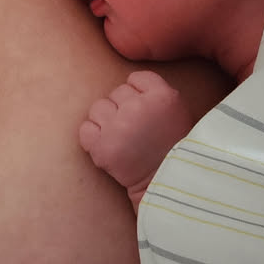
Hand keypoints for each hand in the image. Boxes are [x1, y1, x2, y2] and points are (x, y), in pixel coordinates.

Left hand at [79, 71, 194, 205]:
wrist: (165, 185)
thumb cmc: (172, 147)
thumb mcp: (177, 110)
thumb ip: (155, 91)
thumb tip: (128, 80)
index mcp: (162, 96)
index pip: (135, 79)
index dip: (138, 95)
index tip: (146, 113)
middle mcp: (139, 107)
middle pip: (116, 93)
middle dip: (122, 109)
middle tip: (135, 130)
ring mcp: (118, 127)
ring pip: (98, 108)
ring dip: (106, 122)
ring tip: (122, 139)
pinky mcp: (102, 147)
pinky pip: (85, 129)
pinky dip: (93, 138)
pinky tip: (109, 147)